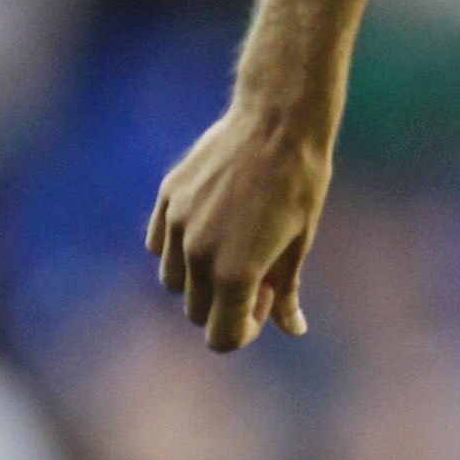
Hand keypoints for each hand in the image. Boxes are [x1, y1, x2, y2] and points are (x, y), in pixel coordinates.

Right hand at [146, 104, 328, 352]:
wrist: (279, 122)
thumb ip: (285, 293)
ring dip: (199, 279)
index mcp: (234, 275)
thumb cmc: (300, 184)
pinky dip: (179, 249)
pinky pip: (160, 246)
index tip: (263, 301)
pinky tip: (210, 225)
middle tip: (257, 271)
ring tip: (232, 246)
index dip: (246, 329)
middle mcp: (198, 255)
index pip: (222, 338)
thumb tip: (293, 328)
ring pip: (174, 282)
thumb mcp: (299, 244)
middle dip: (225, 304)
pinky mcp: (167, 199)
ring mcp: (178, 225)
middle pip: (197, 312)